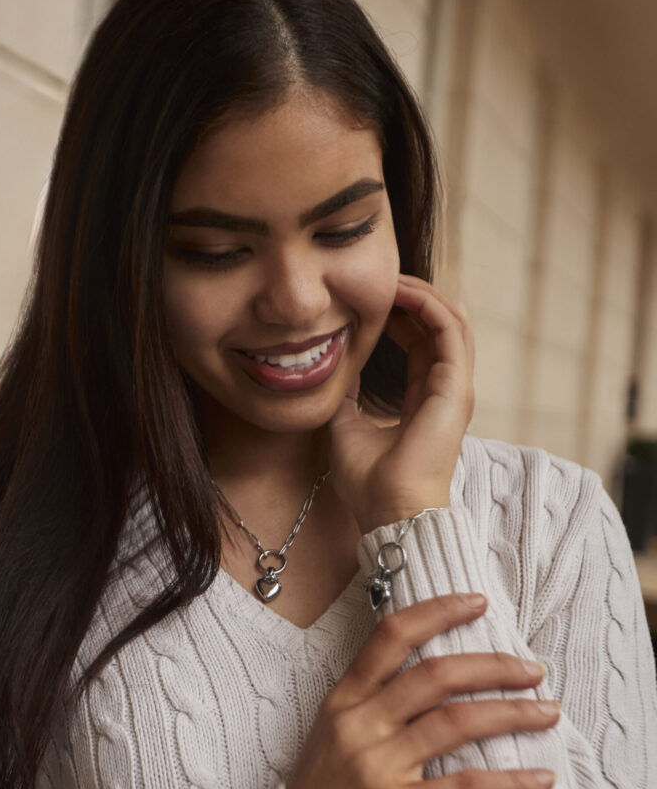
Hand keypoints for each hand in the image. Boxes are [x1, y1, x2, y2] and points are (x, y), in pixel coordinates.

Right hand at [284, 594, 557, 788]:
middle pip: (436, 675)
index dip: (437, 612)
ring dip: (513, 714)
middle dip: (493, 666)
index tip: (477, 602)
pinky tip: (542, 779)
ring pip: (457, 723)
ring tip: (547, 713)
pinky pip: (467, 787)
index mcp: (342, 702)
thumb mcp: (332, 739)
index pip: (391, 637)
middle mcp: (359, 727)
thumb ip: (373, 707)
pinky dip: (511, 781)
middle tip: (533, 671)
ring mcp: (377, 769)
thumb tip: (438, 679)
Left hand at [327, 275, 474, 532]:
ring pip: (452, 321)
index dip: (402, 315)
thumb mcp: (346, 426)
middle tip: (383, 277)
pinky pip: (450, 331)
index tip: (373, 299)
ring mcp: (455, 389)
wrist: (387, 511)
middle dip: (415, 296)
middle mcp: (446, 391)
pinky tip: (401, 292)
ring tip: (393, 277)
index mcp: (425, 400)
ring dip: (424, 294)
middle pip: (441, 326)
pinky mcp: (455, 388)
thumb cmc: (369, 482)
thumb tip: (333, 370)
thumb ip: (346, 397)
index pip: (422, 343)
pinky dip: (428, 305)